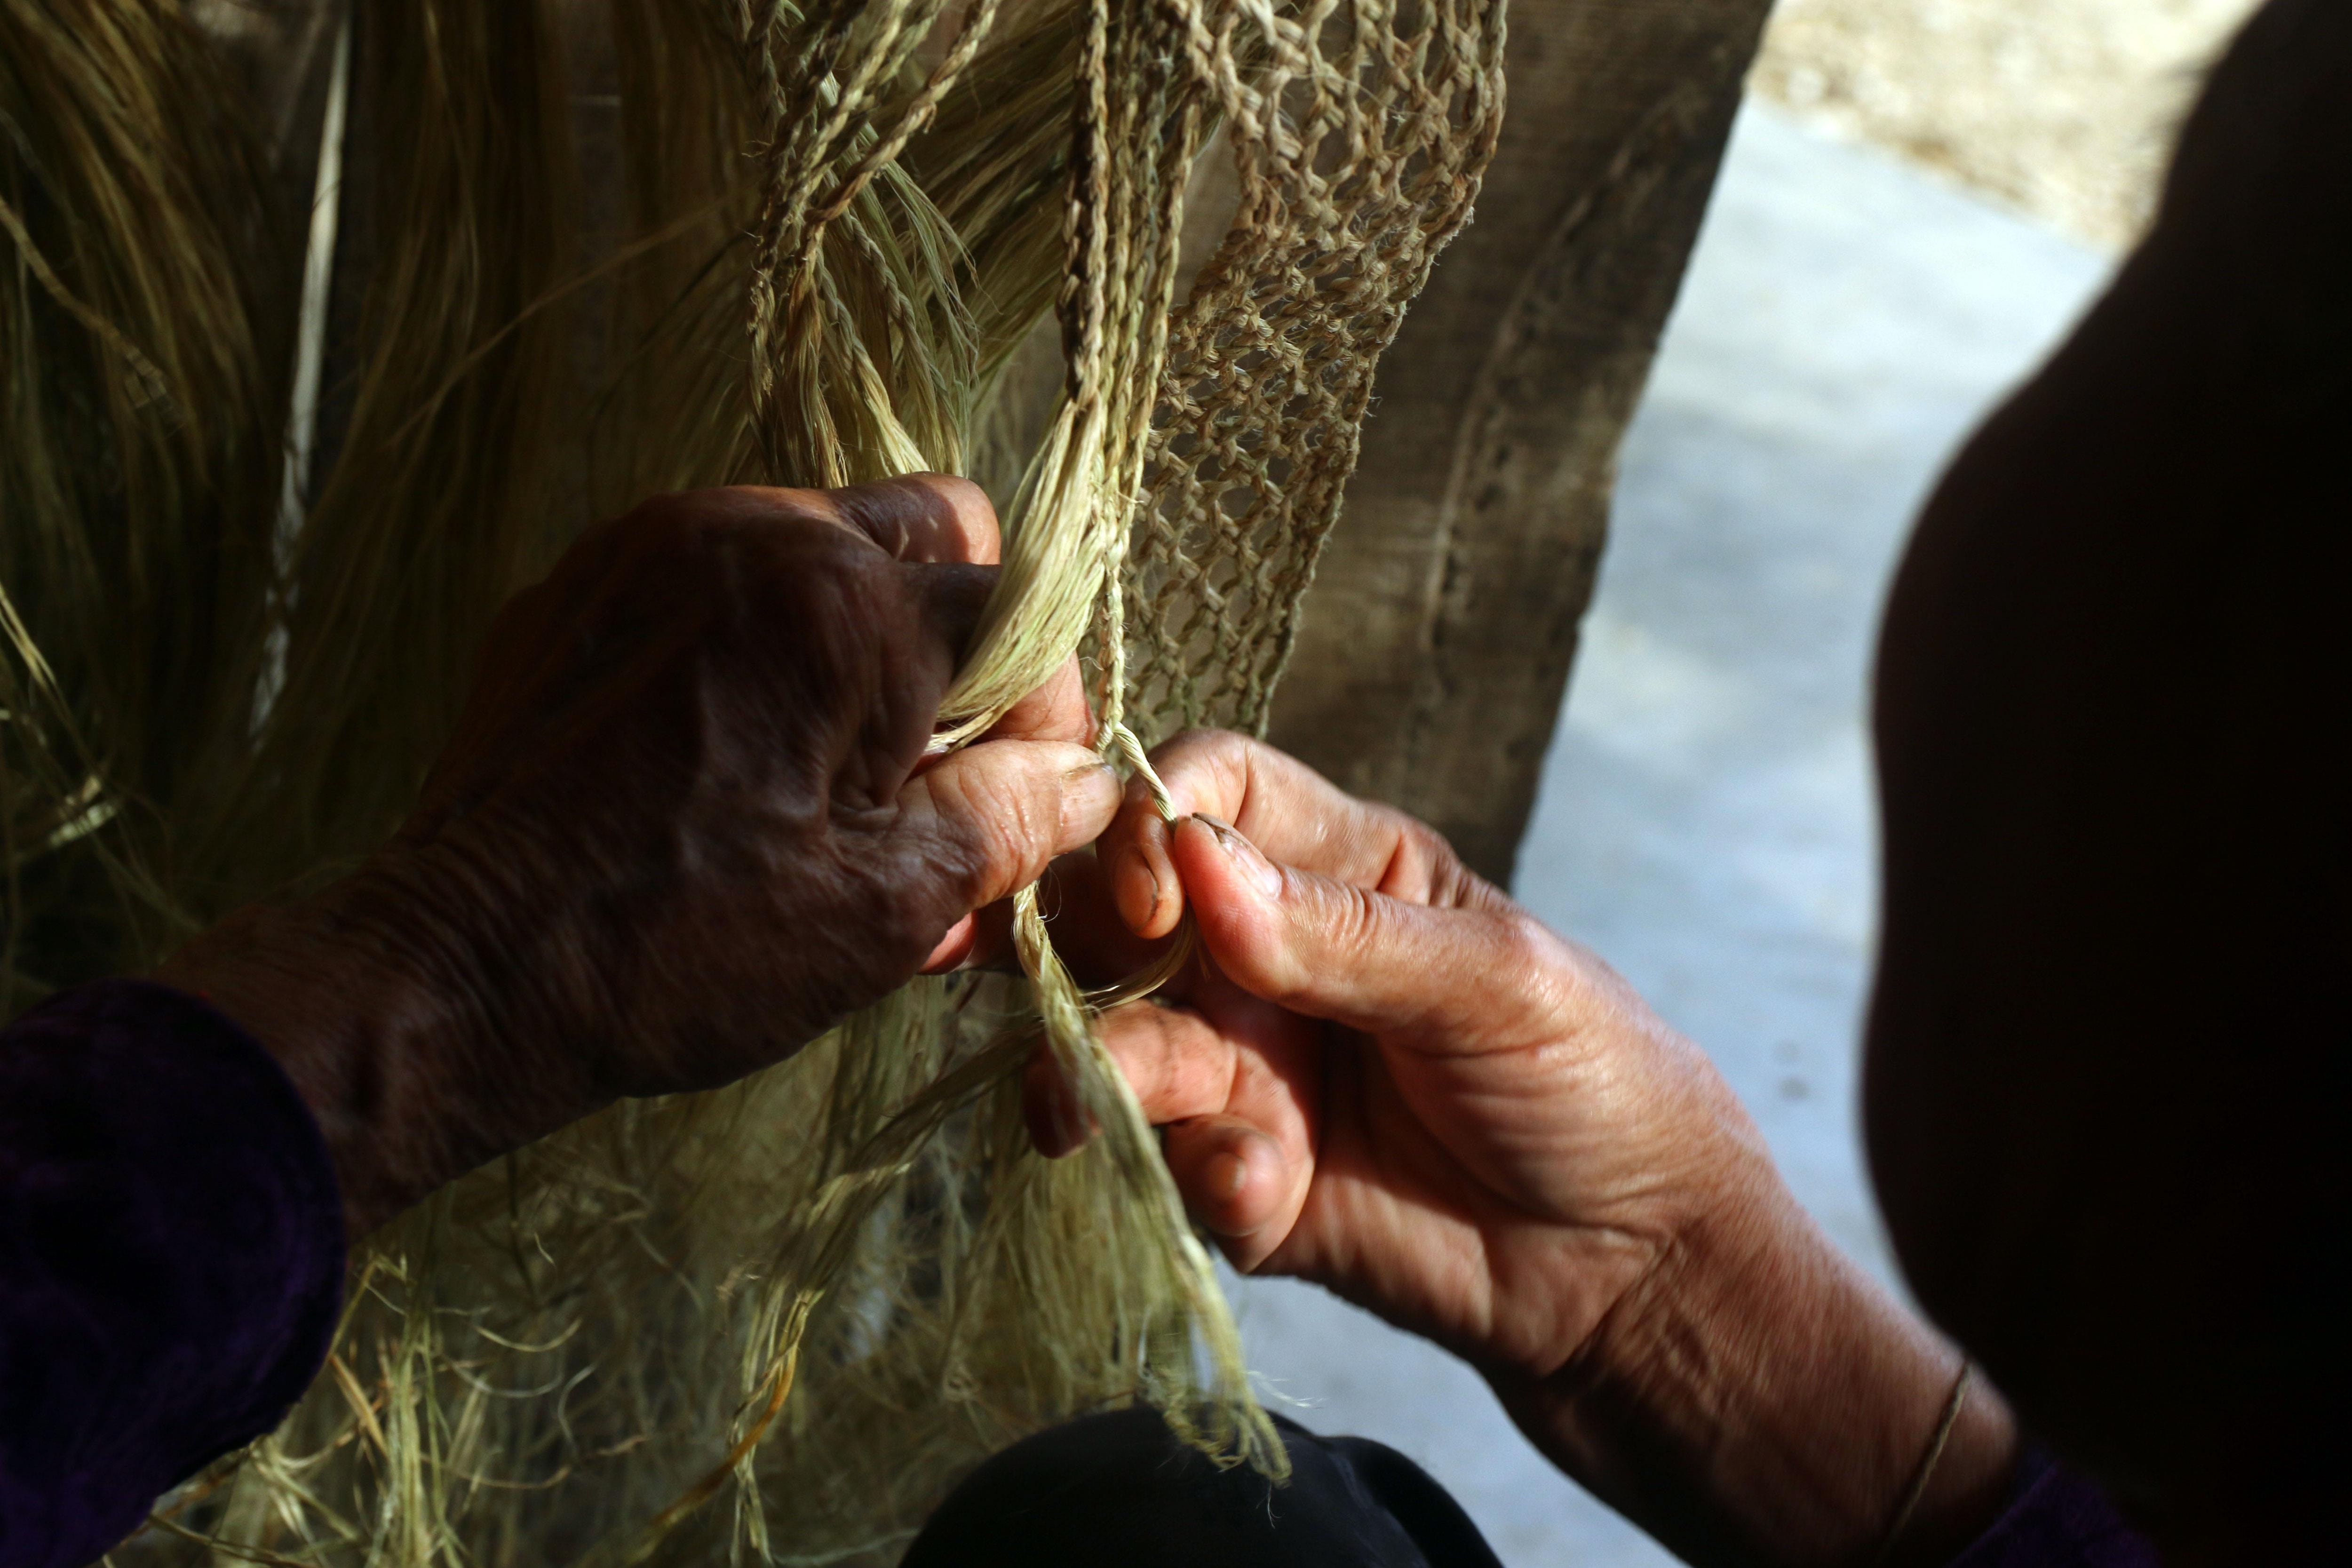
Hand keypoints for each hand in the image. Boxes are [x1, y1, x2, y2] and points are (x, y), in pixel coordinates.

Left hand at [160, 478, 1118, 1234]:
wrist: (456, 971)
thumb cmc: (675, 950)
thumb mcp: (883, 908)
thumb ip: (1009, 819)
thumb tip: (1087, 781)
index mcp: (845, 610)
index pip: (1023, 609)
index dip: (1051, 705)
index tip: (1028, 790)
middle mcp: (754, 535)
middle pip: (933, 531)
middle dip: (967, 635)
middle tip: (942, 757)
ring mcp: (656, 545)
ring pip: (828, 536)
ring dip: (868, 634)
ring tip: (840, 764)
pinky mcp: (586, 580)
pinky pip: (723, 568)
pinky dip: (767, 637)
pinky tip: (745, 747)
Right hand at [1042, 730, 2017, 1567]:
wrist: (1636, 1278)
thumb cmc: (1598, 1089)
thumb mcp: (1498, 986)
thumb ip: (1345, 933)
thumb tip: (1196, 864)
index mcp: (1344, 867)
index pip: (1209, 793)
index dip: (1149, 818)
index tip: (1149, 885)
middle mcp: (1272, 956)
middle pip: (1124, 910)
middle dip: (1093, 949)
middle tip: (1102, 999)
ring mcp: (1248, 1066)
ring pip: (1116, 1037)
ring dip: (1111, 1067)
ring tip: (1137, 1105)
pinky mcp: (1238, 1178)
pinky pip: (1168, 1159)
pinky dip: (1195, 1171)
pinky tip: (1260, 1189)